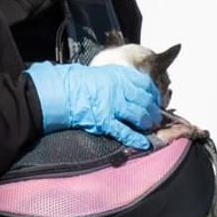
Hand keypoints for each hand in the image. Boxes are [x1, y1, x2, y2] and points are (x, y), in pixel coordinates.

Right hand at [26, 61, 160, 150]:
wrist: (61, 91)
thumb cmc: (76, 81)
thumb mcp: (101, 73)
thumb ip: (117, 80)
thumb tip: (130, 89)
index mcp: (119, 75)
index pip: (145, 84)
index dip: (153, 94)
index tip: (155, 100)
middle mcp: (120, 90)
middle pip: (145, 101)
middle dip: (153, 111)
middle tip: (155, 118)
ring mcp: (113, 106)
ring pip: (138, 116)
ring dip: (146, 123)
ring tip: (149, 127)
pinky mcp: (105, 122)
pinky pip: (125, 131)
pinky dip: (136, 138)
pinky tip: (143, 143)